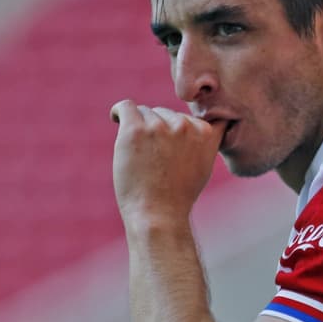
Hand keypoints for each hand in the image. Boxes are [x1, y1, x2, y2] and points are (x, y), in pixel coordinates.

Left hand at [110, 100, 225, 223]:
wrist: (157, 214)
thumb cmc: (178, 195)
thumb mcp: (204, 165)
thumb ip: (206, 140)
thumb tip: (206, 121)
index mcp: (205, 133)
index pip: (191, 118)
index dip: (180, 133)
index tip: (172, 147)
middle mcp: (184, 125)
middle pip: (165, 113)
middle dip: (158, 132)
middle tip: (154, 161)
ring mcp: (159, 126)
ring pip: (145, 113)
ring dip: (140, 129)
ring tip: (140, 157)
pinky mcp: (135, 130)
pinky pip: (126, 107)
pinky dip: (120, 112)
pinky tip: (116, 119)